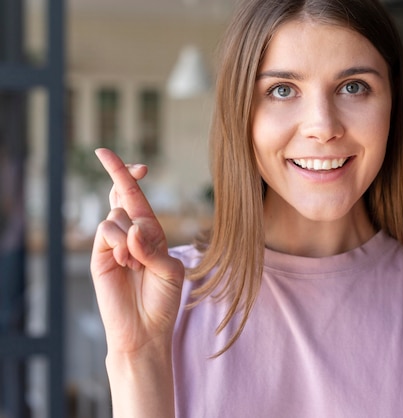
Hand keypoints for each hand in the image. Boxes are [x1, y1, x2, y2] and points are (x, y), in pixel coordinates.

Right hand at [90, 148, 183, 353]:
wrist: (144, 329)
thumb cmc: (162, 300)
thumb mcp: (170, 270)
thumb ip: (153, 248)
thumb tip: (133, 229)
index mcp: (151, 233)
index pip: (137, 198)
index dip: (131, 176)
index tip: (137, 162)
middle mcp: (131, 234)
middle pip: (122, 195)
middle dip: (121, 177)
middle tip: (111, 165)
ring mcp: (113, 244)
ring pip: (117, 216)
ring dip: (131, 236)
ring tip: (136, 263)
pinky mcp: (99, 256)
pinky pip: (107, 232)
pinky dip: (121, 243)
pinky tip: (127, 263)